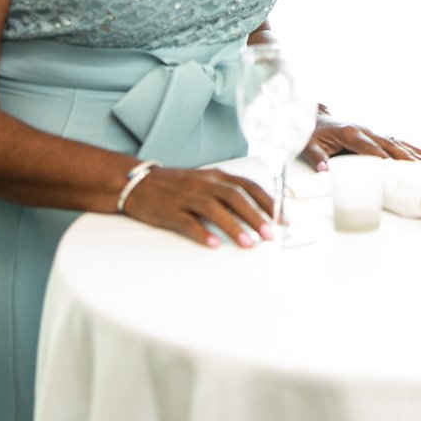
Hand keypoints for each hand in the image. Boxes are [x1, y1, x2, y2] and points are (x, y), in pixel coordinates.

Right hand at [120, 166, 275, 247]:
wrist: (138, 182)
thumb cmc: (177, 185)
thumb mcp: (205, 181)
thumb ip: (228, 191)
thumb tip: (257, 210)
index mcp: (216, 176)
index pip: (248, 186)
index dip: (267, 202)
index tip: (281, 218)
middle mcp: (204, 183)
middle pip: (235, 197)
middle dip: (255, 216)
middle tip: (270, 234)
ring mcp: (186, 197)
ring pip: (213, 209)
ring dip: (233, 227)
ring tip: (248, 244)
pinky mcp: (170, 211)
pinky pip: (187, 222)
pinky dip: (201, 233)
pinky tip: (212, 244)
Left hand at [299, 117, 420, 171]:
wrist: (313, 118)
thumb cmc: (312, 133)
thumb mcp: (309, 145)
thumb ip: (317, 156)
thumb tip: (324, 170)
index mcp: (350, 133)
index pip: (371, 149)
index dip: (384, 159)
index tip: (398, 170)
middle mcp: (365, 130)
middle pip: (389, 145)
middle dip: (407, 157)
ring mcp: (371, 131)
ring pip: (396, 142)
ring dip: (414, 153)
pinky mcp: (374, 134)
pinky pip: (395, 141)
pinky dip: (411, 147)